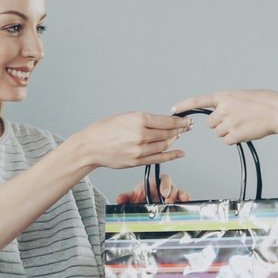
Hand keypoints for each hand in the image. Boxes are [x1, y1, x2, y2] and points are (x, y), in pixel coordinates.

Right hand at [66, 112, 188, 170]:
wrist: (91, 146)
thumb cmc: (105, 130)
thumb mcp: (126, 117)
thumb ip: (145, 120)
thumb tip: (162, 122)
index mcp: (138, 120)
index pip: (167, 121)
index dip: (180, 121)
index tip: (186, 120)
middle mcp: (141, 135)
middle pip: (168, 134)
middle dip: (180, 130)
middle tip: (187, 127)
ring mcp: (140, 150)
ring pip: (165, 146)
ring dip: (174, 141)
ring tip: (178, 136)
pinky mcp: (137, 161)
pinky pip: (159, 158)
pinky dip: (172, 155)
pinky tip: (180, 153)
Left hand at [115, 174, 190, 203]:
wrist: (143, 208)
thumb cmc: (140, 198)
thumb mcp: (132, 197)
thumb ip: (126, 197)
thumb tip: (120, 199)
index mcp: (155, 184)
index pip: (163, 179)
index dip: (165, 185)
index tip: (163, 193)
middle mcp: (165, 188)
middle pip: (173, 186)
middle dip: (172, 193)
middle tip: (168, 201)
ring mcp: (172, 195)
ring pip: (180, 192)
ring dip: (181, 196)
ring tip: (180, 201)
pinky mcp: (177, 203)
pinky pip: (184, 199)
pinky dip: (187, 200)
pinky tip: (186, 203)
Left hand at [171, 90, 277, 143]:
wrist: (277, 110)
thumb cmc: (262, 103)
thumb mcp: (240, 97)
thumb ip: (226, 104)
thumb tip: (216, 117)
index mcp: (224, 96)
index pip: (198, 101)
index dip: (184, 105)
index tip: (173, 110)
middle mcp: (223, 108)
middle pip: (210, 124)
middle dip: (220, 124)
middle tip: (237, 119)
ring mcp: (228, 122)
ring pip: (218, 133)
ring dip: (228, 132)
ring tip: (244, 124)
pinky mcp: (234, 134)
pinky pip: (227, 141)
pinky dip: (235, 139)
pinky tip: (246, 131)